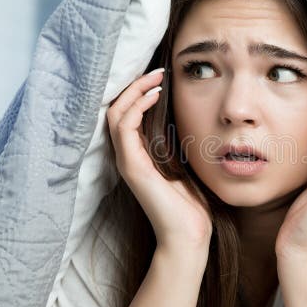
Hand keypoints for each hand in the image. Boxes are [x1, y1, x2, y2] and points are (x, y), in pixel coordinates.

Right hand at [107, 68, 212, 252]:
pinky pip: (123, 127)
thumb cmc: (190, 204)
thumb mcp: (185, 164)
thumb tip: (187, 118)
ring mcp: (127, 161)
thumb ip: (178, 143)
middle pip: (116, 109)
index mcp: (138, 155)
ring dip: (134, 91)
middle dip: (135, 86)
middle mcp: (127, 156)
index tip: (160, 77)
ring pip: (116, 113)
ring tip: (155, 78)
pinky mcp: (132, 166)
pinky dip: (136, 107)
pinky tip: (154, 96)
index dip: (138, 92)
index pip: (126, 114)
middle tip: (157, 72)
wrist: (188, 235)